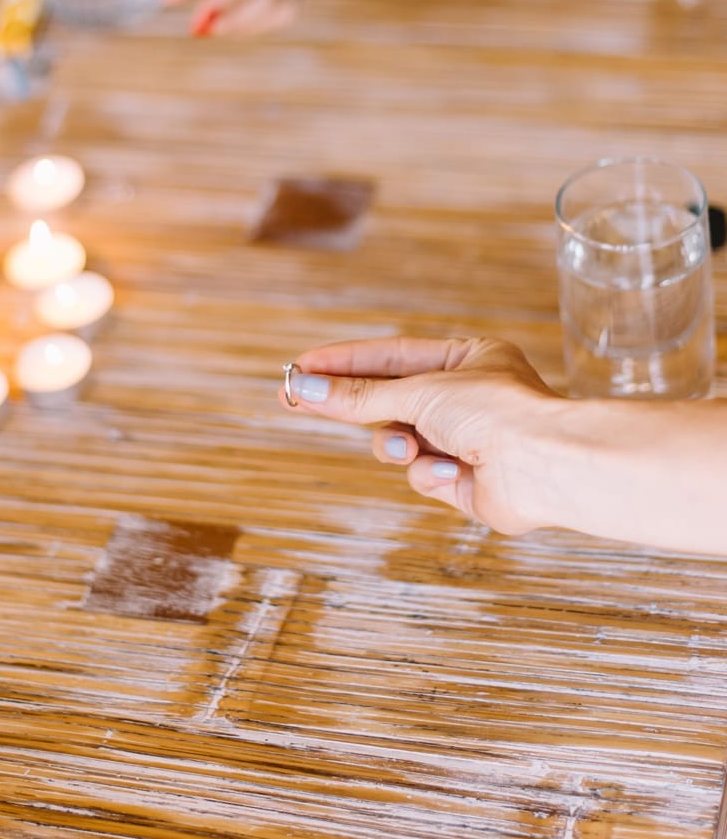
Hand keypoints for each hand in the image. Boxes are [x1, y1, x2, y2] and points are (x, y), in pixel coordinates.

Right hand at [279, 336, 563, 534]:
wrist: (545, 465)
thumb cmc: (497, 413)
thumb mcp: (419, 392)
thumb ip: (360, 395)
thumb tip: (304, 389)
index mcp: (466, 359)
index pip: (389, 356)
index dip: (342, 362)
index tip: (299, 367)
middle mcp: (465, 397)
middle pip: (387, 400)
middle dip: (349, 405)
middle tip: (293, 400)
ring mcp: (464, 440)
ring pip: (398, 442)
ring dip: (396, 445)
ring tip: (409, 447)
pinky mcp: (464, 481)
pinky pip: (422, 474)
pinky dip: (430, 474)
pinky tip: (454, 474)